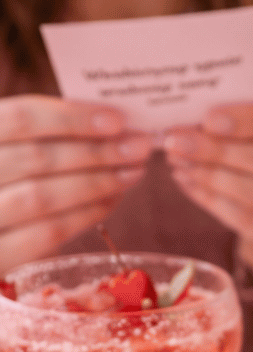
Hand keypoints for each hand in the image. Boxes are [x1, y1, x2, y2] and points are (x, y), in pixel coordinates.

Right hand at [0, 97, 150, 270]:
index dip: (70, 117)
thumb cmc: (5, 179)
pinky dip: (85, 214)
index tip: (118, 119)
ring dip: (97, 183)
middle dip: (96, 151)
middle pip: (36, 158)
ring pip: (42, 197)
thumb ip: (39, 135)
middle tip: (140, 146)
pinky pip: (46, 233)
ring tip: (134, 171)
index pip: (18, 118)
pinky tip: (112, 199)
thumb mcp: (11, 149)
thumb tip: (107, 123)